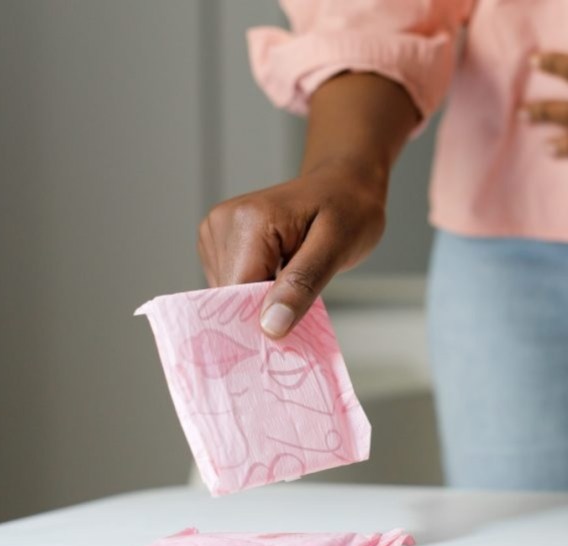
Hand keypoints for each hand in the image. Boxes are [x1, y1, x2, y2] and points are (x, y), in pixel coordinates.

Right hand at [198, 159, 386, 337]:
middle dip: (262, 313)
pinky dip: (257, 293)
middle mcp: (222, 223)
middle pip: (229, 296)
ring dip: (261, 302)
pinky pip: (233, 284)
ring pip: (229, 295)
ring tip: (295, 286)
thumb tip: (271, 326)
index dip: (259, 323)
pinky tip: (283, 280)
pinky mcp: (221, 242)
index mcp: (248, 222)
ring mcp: (217, 231)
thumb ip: (303, 285)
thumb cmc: (349, 208)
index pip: (236, 293)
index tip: (286, 341)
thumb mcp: (337, 247)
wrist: (345, 182)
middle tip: (300, 313)